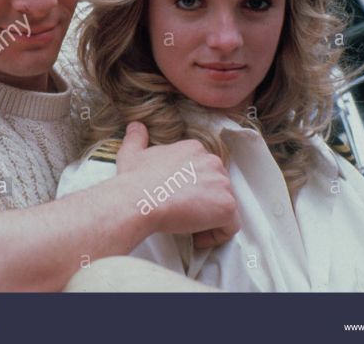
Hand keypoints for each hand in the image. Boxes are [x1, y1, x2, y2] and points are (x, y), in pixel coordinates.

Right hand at [116, 121, 239, 244]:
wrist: (138, 199)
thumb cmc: (134, 181)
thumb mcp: (132, 153)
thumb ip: (137, 138)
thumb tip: (136, 127)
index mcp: (194, 149)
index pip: (204, 171)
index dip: (193, 188)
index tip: (179, 198)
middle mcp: (212, 161)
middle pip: (217, 187)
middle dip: (203, 201)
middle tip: (183, 213)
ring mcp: (222, 183)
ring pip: (224, 205)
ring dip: (208, 217)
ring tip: (187, 225)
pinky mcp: (226, 206)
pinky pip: (230, 226)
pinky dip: (215, 235)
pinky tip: (196, 237)